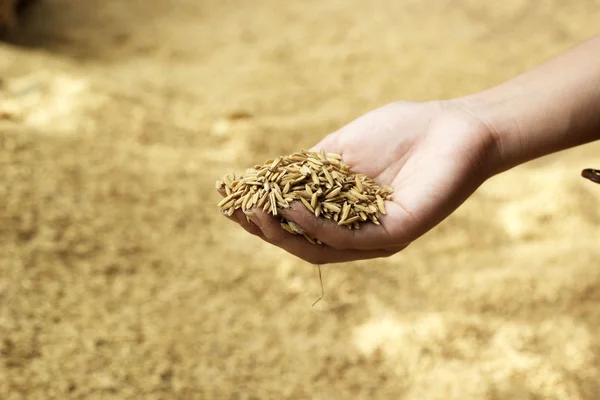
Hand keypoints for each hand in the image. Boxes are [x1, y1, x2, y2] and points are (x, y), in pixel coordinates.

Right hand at [222, 99, 498, 263]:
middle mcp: (358, 231)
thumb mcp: (343, 147)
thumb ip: (310, 166)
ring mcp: (376, 236)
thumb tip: (269, 178)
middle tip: (237, 212)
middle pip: (302, 241)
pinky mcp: (396, 233)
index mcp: (344, 211)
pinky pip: (349, 238)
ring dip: (283, 233)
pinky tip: (292, 205)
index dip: (261, 213)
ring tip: (257, 212)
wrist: (455, 126)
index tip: (230, 198)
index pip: (295, 220)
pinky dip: (315, 225)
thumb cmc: (402, 131)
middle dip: (265, 229)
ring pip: (320, 248)